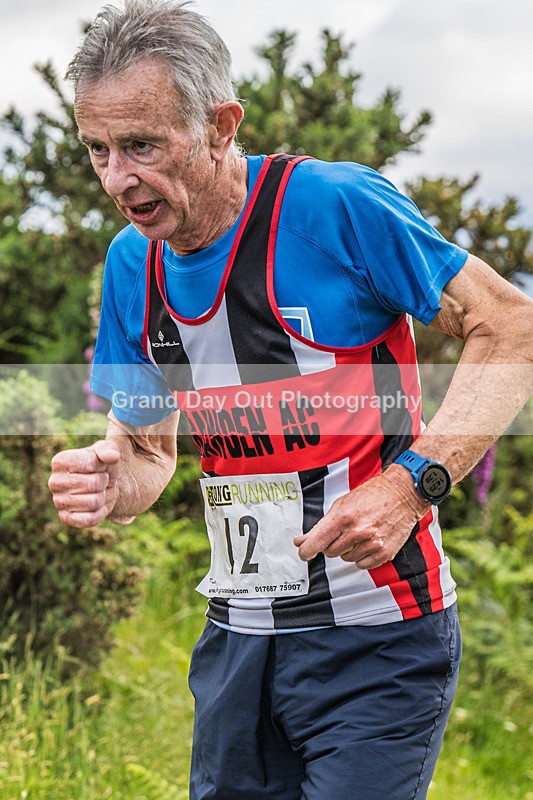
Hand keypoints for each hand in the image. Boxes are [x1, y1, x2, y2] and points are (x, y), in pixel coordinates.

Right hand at [48, 440, 120, 527]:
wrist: (103, 486)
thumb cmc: (101, 465)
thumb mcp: (106, 449)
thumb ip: (108, 449)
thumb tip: (112, 457)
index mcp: (60, 461)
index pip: (92, 463)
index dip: (102, 465)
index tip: (98, 466)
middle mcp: (54, 482)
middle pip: (94, 484)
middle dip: (104, 481)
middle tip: (99, 480)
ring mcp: (58, 502)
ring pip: (94, 502)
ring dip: (102, 496)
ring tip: (97, 491)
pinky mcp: (66, 518)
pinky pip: (90, 519)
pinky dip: (101, 512)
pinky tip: (98, 506)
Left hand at [294, 466, 429, 569]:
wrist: (402, 494)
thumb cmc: (372, 495)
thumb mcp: (342, 504)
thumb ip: (321, 526)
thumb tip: (302, 541)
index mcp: (344, 517)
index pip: (317, 543)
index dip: (306, 551)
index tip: (304, 552)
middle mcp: (358, 532)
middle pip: (330, 552)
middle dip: (331, 544)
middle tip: (341, 532)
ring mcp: (372, 544)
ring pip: (346, 558)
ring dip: (347, 549)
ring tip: (357, 533)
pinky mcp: (384, 553)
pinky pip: (362, 564)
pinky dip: (361, 556)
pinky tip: (366, 542)